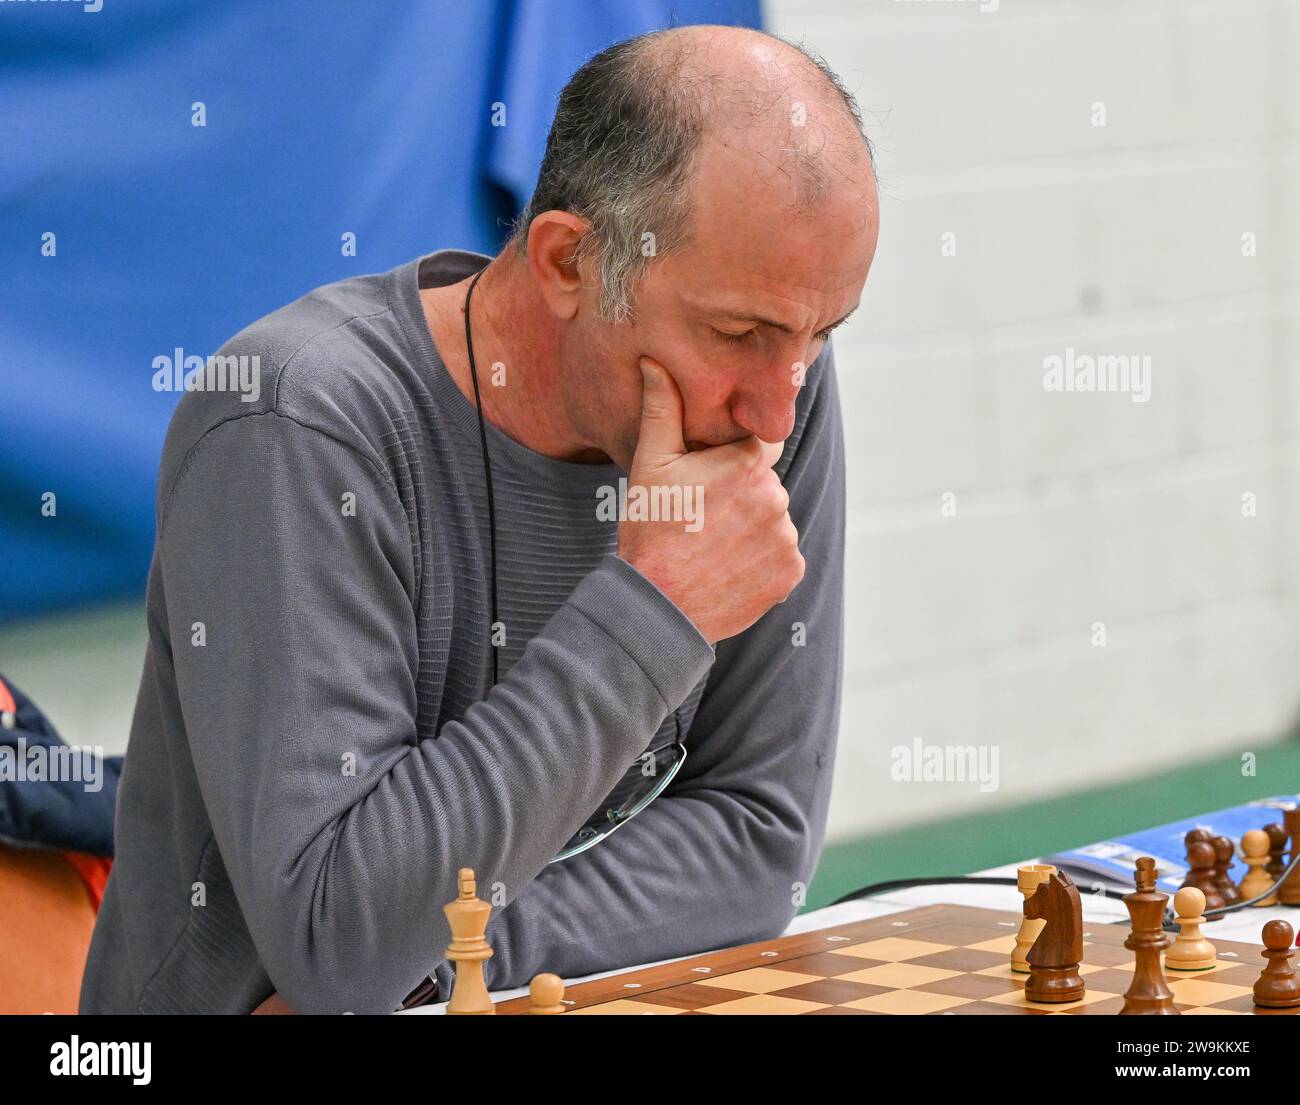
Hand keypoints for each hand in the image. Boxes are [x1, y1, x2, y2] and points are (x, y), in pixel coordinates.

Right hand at [617, 357, 803, 644]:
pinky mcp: (791, 573)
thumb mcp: (650, 464)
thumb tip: (656, 361)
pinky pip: (780, 556)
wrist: (657, 607)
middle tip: (700, 519)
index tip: (711, 479)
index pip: (756, 445)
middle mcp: (777, 496)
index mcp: (749, 463)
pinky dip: (760, 561)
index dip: (732, 459)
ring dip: (750, 529)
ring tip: (710, 546)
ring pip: (772, 521)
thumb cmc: (649, 531)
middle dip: (739, 496)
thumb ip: (662, 408)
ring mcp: (786, 538)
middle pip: (764, 485)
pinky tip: (726, 567)